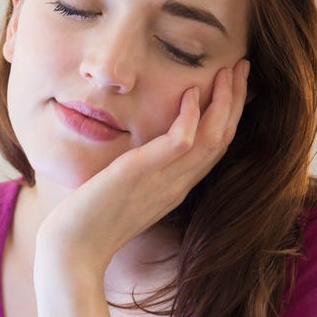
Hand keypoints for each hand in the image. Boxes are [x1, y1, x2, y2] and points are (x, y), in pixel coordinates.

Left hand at [34, 59, 249, 277]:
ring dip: (224, 102)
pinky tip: (190, 93)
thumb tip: (138, 152)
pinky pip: (180, 143)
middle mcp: (177, 185)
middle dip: (235, 101)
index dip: (229, 115)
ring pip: (211, 139)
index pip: (214, 148)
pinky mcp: (142, 175)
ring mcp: (164, 182)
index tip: (233, 85)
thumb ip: (140, 172)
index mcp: (175, 188)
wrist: (73, 249)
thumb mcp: (123, 191)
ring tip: (229, 71)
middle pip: (221, 139)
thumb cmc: (90, 223)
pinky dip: (190, 117)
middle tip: (243, 67)